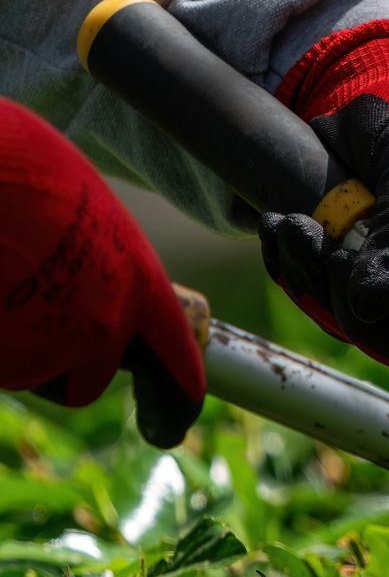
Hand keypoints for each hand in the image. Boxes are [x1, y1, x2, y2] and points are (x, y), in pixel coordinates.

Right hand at [0, 100, 204, 447]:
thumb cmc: (23, 169)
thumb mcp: (85, 207)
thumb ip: (99, 260)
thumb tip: (86, 274)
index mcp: (140, 286)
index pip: (176, 352)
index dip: (180, 384)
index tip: (182, 407)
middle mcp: (108, 328)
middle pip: (91, 378)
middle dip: (63, 361)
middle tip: (31, 315)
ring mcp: (56, 349)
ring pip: (34, 372)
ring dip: (15, 345)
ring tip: (1, 287)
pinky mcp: (9, 362)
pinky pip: (0, 363)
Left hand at [259, 20, 388, 413]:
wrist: (374, 82)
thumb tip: (374, 301)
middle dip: (358, 312)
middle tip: (323, 249)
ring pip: (362, 327)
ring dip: (314, 283)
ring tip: (294, 226)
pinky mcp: (365, 277)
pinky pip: (324, 301)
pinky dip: (295, 268)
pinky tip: (286, 226)